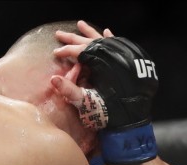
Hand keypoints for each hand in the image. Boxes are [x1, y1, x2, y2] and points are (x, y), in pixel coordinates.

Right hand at [51, 21, 157, 164]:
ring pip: (103, 40)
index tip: (55, 52)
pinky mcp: (129, 62)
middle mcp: (112, 56)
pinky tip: (107, 32)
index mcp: (101, 63)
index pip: (79, 51)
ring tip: (81, 24)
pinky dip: (112, 39)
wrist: (134, 118)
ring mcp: (121, 58)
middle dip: (72, 39)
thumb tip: (53, 79)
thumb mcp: (88, 103)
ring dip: (91, 33)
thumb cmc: (111, 113)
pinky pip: (119, 45)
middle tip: (59, 34)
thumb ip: (70, 91)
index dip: (66, 51)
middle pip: (89, 43)